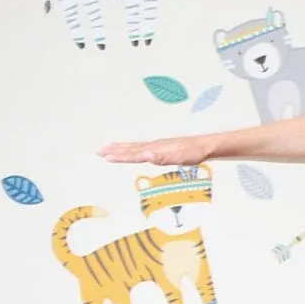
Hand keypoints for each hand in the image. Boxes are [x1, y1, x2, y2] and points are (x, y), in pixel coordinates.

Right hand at [99, 135, 213, 165]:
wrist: (206, 146)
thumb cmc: (194, 153)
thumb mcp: (180, 157)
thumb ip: (163, 157)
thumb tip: (146, 155)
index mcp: (155, 149)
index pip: (134, 154)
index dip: (119, 156)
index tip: (105, 157)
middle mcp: (154, 146)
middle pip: (131, 149)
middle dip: (115, 151)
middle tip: (98, 151)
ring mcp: (157, 145)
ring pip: (134, 147)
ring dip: (121, 147)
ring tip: (107, 146)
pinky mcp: (162, 147)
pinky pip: (142, 147)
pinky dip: (133, 147)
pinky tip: (132, 150)